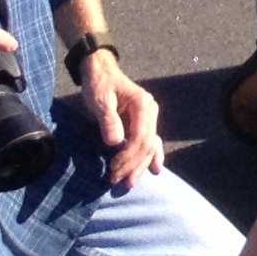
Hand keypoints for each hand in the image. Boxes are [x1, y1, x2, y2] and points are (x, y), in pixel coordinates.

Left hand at [82, 53, 162, 189]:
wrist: (102, 72)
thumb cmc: (100, 85)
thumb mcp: (100, 100)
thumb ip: (109, 120)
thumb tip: (115, 143)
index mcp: (143, 105)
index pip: (141, 137)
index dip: (128, 156)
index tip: (113, 168)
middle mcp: (151, 112)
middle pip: (147, 144)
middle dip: (134, 165)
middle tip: (116, 181)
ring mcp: (149, 118)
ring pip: (150, 146)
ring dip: (141, 165)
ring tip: (130, 183)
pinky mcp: (143, 122)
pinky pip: (151, 142)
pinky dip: (152, 156)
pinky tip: (156, 169)